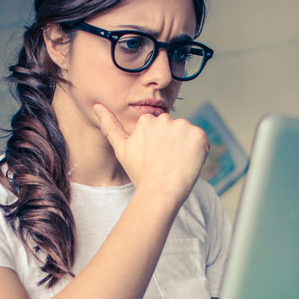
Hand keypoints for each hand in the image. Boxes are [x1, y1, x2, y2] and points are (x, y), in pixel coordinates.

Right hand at [93, 104, 209, 203]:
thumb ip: (110, 126)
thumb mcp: (121, 149)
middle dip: (173, 143)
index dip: (160, 145)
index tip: (157, 158)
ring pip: (188, 135)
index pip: (160, 129)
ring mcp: (183, 126)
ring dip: (186, 146)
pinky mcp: (199, 136)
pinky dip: (199, 151)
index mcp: (146, 121)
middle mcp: (164, 119)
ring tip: (176, 164)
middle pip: (174, 129)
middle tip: (167, 162)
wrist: (160, 192)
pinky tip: (188, 163)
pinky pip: (201, 141)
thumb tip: (96, 106)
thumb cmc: (140, 174)